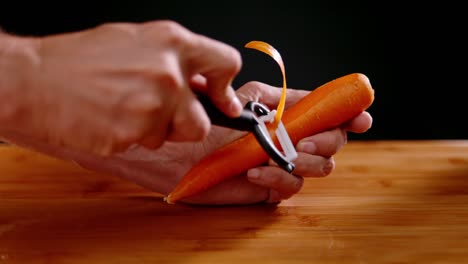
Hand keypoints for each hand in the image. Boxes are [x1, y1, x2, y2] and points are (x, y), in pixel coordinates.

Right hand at [6, 20, 241, 154]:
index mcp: (172, 42)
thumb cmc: (80, 59)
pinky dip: (133, 137)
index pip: (226, 62)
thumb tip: (204, 83)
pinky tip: (111, 119)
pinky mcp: (134, 133)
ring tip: (125, 109)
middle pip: (202, 120)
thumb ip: (175, 60)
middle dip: (184, 123)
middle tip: (157, 112)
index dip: (226, 86)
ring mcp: (153, 106)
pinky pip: (148, 144)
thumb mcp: (135, 42)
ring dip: (156, 130)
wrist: (36, 80)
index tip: (225, 101)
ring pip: (175, 136)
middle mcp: (169, 74)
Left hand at [69, 81, 371, 204]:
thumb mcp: (237, 97)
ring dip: (308, 158)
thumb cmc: (194, 113)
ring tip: (285, 150)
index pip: (324, 110)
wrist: (163, 142)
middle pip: (330, 140)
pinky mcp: (260, 187)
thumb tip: (306, 99)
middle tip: (314, 135)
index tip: (363, 112)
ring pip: (316, 166)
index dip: (346, 111)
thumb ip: (272, 96)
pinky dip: (279, 177)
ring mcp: (274, 162)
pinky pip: (287, 188)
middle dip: (330, 137)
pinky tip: (257, 167)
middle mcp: (282, 136)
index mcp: (281, 110)